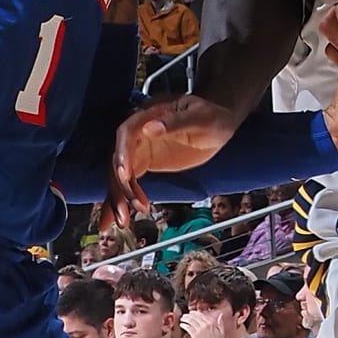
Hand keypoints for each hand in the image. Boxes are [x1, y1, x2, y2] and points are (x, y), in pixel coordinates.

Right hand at [108, 95, 236, 223]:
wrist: (219, 125)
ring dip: (118, 198)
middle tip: (124, 210)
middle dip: (119, 186)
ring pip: (119, 175)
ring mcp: (139, 149)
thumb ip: (175, 123)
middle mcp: (138, 133)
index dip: (122, 155)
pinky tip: (124, 216)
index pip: (126, 134)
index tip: (124, 176)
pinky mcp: (144, 164)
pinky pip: (128, 183)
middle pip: (118, 160)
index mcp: (148, 116)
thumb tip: (150, 127)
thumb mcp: (199, 117)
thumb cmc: (212, 116)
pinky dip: (124, 200)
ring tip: (123, 221)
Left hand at [182, 299, 235, 337]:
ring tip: (183, 318)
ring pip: (190, 320)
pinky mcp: (194, 335)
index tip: (193, 313)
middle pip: (195, 316)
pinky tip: (182, 325)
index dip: (196, 313)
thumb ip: (220, 323)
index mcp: (212, 323)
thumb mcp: (221, 332)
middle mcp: (205, 325)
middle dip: (189, 315)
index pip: (202, 314)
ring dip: (185, 318)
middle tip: (186, 315)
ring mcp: (200, 330)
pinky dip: (184, 325)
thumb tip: (220, 316)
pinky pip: (188, 327)